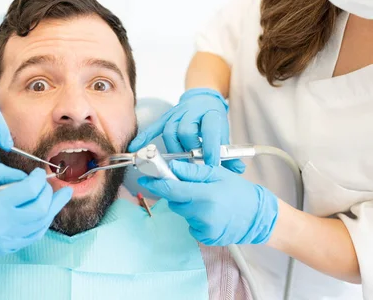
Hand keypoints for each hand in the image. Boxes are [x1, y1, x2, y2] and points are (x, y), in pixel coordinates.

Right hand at [0, 164, 71, 286]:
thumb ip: (0, 172)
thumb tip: (24, 175)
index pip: (29, 191)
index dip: (39, 179)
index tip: (39, 172)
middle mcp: (3, 227)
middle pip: (40, 208)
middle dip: (48, 192)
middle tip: (47, 182)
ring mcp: (7, 241)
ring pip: (42, 224)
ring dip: (54, 207)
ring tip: (63, 195)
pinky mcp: (7, 248)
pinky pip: (34, 235)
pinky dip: (44, 222)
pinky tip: (48, 211)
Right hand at [129, 88, 244, 172]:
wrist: (203, 97)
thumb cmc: (213, 119)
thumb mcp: (224, 133)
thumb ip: (229, 154)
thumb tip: (237, 171)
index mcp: (211, 114)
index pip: (210, 131)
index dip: (211, 150)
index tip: (212, 165)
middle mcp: (192, 111)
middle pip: (186, 131)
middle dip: (189, 150)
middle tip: (193, 164)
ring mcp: (177, 112)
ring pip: (170, 131)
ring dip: (174, 149)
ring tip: (179, 161)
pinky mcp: (166, 116)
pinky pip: (154, 127)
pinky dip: (144, 138)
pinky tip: (136, 148)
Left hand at [138, 160, 277, 245]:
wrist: (259, 217)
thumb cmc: (239, 192)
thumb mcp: (218, 174)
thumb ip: (193, 171)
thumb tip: (171, 167)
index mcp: (205, 195)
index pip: (171, 189)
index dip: (155, 183)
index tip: (144, 178)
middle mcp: (202, 214)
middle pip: (174, 202)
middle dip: (177, 193)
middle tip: (192, 187)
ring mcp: (204, 229)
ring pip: (182, 213)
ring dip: (187, 205)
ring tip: (206, 200)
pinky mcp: (205, 238)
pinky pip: (190, 224)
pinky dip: (194, 217)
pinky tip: (209, 213)